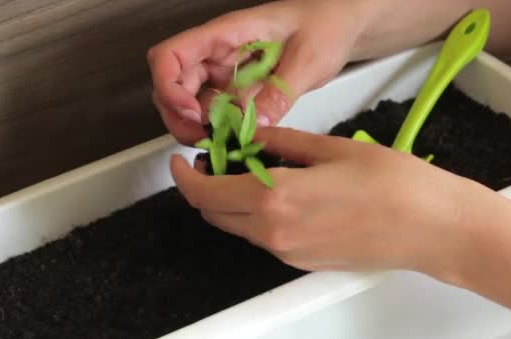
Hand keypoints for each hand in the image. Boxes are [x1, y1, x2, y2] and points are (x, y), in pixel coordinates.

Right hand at [147, 0, 368, 144]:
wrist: (340, 23)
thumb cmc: (324, 24)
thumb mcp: (307, 58)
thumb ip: (279, 92)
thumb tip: (254, 124)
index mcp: (225, 34)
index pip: (171, 55)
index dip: (170, 87)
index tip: (191, 114)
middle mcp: (218, 54)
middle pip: (173, 84)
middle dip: (179, 116)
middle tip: (203, 139)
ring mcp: (227, 72)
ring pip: (191, 101)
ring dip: (196, 126)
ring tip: (219, 142)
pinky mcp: (239, 89)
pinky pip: (218, 111)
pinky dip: (219, 129)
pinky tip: (234, 140)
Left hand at [169, 126, 476, 273]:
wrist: (432, 228)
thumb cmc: (393, 184)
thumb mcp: (330, 148)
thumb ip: (281, 142)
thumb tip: (251, 135)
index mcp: (276, 199)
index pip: (205, 193)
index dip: (184, 176)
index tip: (183, 160)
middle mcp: (274, 233)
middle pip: (214, 214)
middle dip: (204, 188)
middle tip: (217, 161)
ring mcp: (288, 253)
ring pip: (237, 227)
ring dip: (230, 201)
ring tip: (252, 171)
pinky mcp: (303, 262)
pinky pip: (264, 238)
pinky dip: (256, 215)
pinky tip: (280, 193)